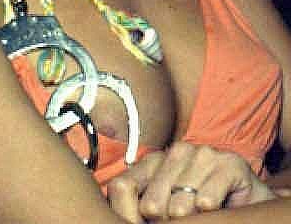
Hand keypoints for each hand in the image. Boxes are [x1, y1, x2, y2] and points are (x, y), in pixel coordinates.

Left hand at [106, 142, 275, 221]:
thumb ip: (136, 203)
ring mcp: (203, 153)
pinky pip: (206, 200)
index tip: (148, 221)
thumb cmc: (202, 212)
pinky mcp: (230, 163)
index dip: (133, 214)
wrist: (248, 207)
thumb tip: (119, 204)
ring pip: (179, 203)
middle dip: (163, 221)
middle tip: (181, 221)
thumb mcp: (164, 208)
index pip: (123, 187)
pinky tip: (214, 210)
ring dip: (190, 218)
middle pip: (150, 201)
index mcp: (154, 160)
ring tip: (199, 216)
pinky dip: (209, 213)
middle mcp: (176, 151)